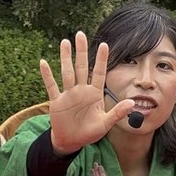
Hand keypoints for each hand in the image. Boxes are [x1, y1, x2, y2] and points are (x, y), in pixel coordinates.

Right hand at [39, 32, 134, 154]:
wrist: (71, 141)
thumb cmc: (89, 132)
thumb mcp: (105, 124)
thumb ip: (117, 113)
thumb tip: (132, 103)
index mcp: (94, 94)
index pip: (99, 73)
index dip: (101, 60)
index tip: (104, 45)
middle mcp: (81, 91)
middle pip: (82, 67)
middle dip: (81, 51)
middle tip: (80, 34)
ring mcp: (68, 95)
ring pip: (67, 72)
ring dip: (65, 58)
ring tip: (65, 42)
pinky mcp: (57, 102)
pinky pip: (52, 86)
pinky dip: (47, 75)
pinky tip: (43, 63)